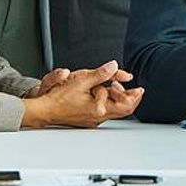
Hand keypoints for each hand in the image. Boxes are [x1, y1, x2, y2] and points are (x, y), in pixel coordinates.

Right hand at [21, 60, 142, 127]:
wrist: (45, 110)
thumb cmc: (58, 98)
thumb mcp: (82, 80)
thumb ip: (101, 73)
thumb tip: (113, 66)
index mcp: (99, 108)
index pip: (125, 105)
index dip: (135, 96)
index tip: (140, 88)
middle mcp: (98, 117)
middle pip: (123, 110)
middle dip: (130, 97)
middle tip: (135, 89)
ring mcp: (93, 119)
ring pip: (114, 111)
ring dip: (119, 99)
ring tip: (118, 87)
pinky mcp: (87, 119)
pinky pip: (104, 111)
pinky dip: (109, 102)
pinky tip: (105, 94)